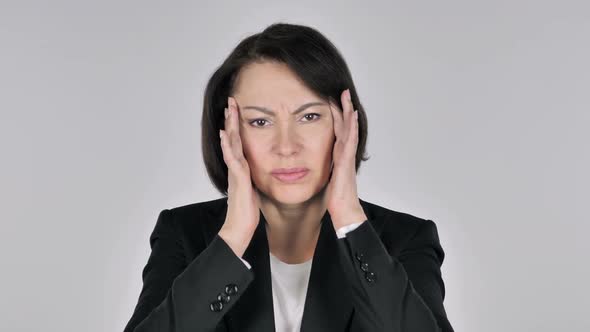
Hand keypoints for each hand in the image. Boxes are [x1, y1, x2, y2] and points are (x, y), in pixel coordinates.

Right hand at [218, 96, 261, 256]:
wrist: (239, 228)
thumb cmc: (247, 212)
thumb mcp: (254, 189)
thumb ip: (253, 178)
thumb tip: (260, 171)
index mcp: (241, 168)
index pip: (239, 142)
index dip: (238, 126)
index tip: (238, 110)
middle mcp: (236, 167)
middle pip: (233, 138)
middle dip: (232, 119)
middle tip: (231, 101)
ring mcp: (235, 172)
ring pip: (231, 145)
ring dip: (229, 126)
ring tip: (228, 110)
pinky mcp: (237, 180)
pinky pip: (232, 160)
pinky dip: (228, 146)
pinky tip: (226, 135)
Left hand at [325, 89, 366, 229]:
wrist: (344, 212)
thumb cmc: (334, 199)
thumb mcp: (324, 178)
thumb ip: (320, 168)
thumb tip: (306, 164)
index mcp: (337, 156)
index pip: (336, 130)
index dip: (334, 115)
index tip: (329, 101)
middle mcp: (343, 153)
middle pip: (344, 125)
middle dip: (343, 108)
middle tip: (342, 91)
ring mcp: (347, 156)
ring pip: (349, 129)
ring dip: (348, 111)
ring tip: (347, 96)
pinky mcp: (347, 161)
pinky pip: (350, 140)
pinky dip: (352, 126)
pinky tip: (352, 115)